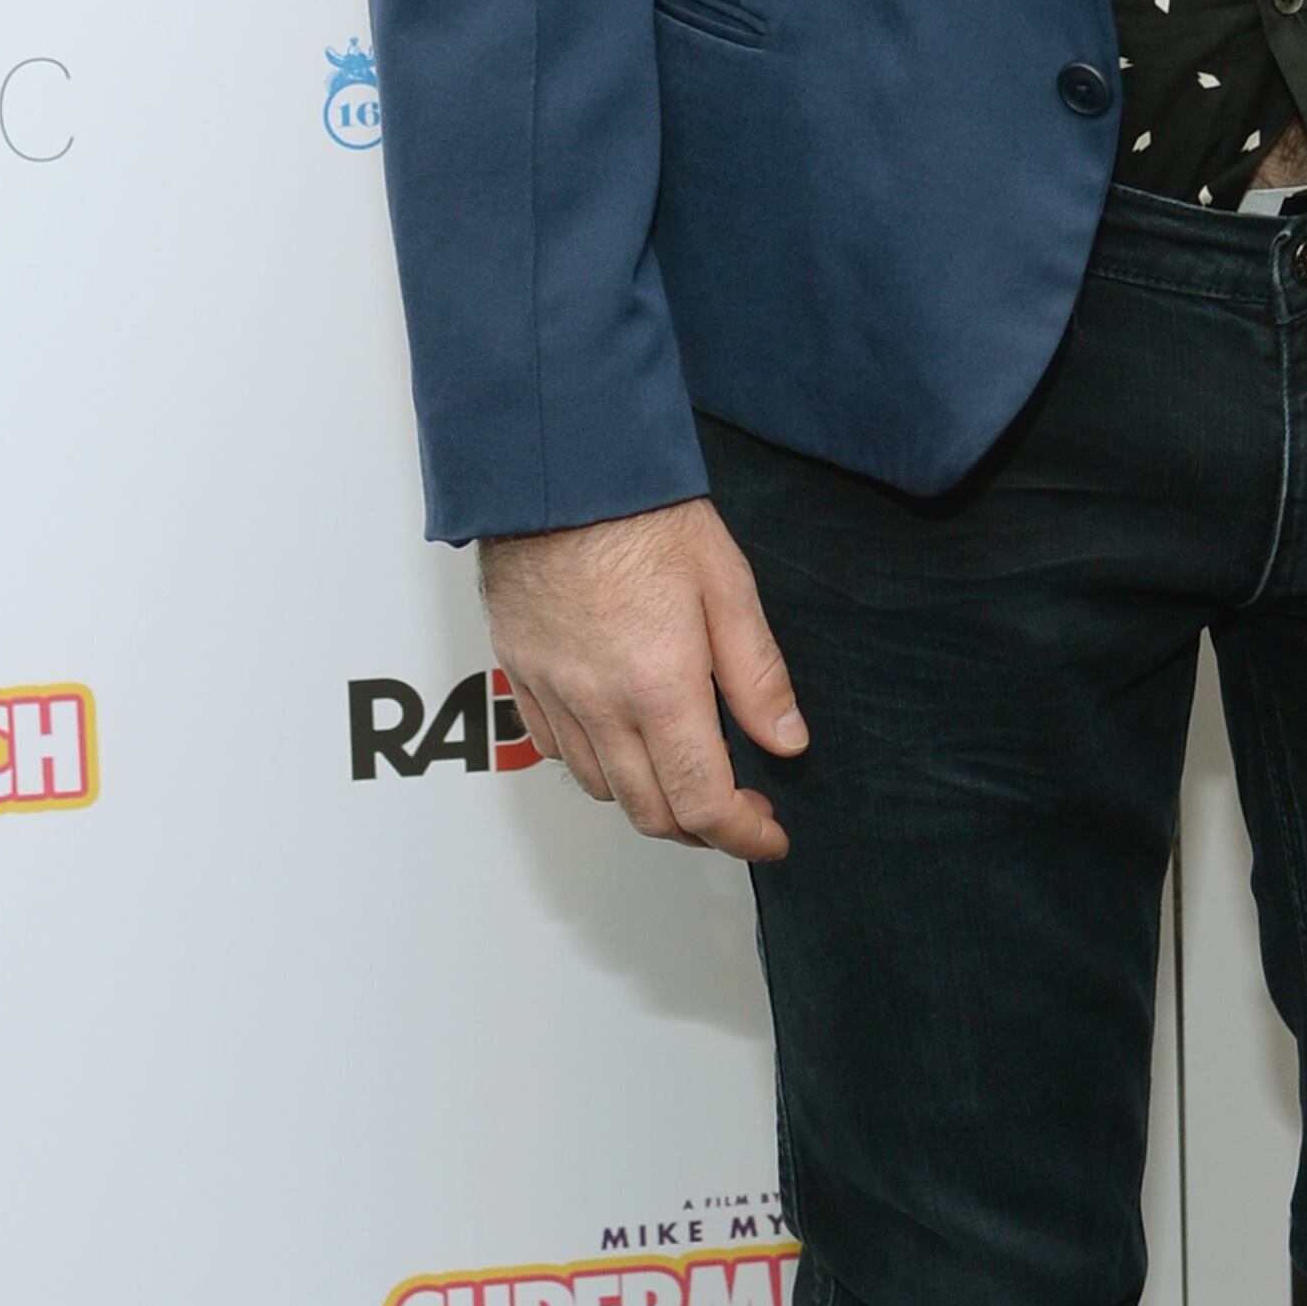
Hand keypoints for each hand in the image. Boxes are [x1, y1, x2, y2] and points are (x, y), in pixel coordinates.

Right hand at [474, 499, 806, 863]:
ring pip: (601, 789)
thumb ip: (757, 674)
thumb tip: (786, 741)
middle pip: (649, 812)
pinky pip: (556, 750)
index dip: (743, 835)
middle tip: (738, 809)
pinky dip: (597, 767)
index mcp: (659, 685)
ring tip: (686, 773)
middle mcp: (599, 702)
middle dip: (701, 830)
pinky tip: (625, 740)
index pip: (702, 802)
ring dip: (650, 801)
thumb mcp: (727, 584)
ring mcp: (552, 692)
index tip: (768, 835)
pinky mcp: (520, 674)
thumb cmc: (642, 512)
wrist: (557, 470)